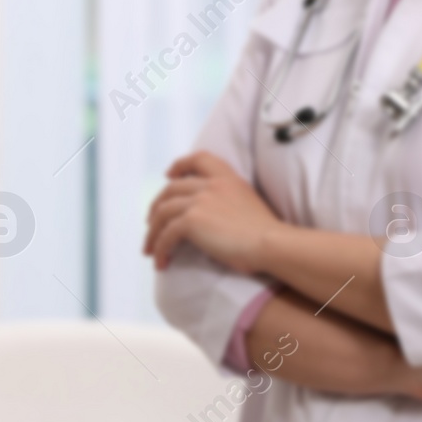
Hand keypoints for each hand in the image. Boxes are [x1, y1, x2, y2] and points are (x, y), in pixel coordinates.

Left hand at [143, 151, 282, 272]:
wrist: (271, 244)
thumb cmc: (266, 233)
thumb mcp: (249, 203)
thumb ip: (230, 199)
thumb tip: (212, 215)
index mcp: (228, 178)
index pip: (199, 158)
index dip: (180, 165)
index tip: (169, 175)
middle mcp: (211, 185)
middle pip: (171, 189)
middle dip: (156, 206)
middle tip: (151, 224)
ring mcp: (200, 201)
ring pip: (162, 213)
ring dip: (153, 233)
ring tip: (150, 251)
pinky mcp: (192, 221)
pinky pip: (166, 235)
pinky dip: (160, 249)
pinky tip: (161, 263)